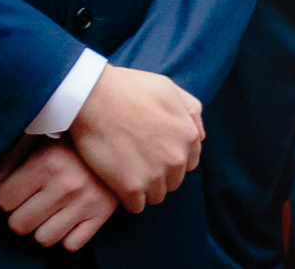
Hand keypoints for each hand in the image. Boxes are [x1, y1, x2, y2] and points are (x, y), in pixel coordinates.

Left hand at [0, 136, 117, 249]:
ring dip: (43, 226)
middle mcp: (66, 185)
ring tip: (51, 208)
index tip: (18, 185)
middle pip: (18, 224)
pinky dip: (67, 234)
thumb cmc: (73, 133)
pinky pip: (72, 244)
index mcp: (47, 162)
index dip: (7, 194)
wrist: (120, 130)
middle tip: (33, 198)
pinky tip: (69, 215)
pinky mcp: (103, 214)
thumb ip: (10, 159)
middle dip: (21, 213)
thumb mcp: (39, 135)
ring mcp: (86, 202)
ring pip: (43, 239)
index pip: (3, 200)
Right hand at [67, 66, 203, 213]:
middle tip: (139, 162)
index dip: (172, 159)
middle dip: (160, 174)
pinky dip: (129, 199)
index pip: (190, 162)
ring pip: (156, 195)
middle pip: (174, 181)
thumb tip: (200, 136)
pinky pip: (136, 206)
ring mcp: (155, 175)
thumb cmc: (130, 89)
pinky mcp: (130, 188)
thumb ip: (191, 112)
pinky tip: (119, 184)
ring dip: (145, 189)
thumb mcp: (170, 89)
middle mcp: (177, 158)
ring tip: (128, 173)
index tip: (155, 154)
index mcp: (188, 135)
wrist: (93, 97)